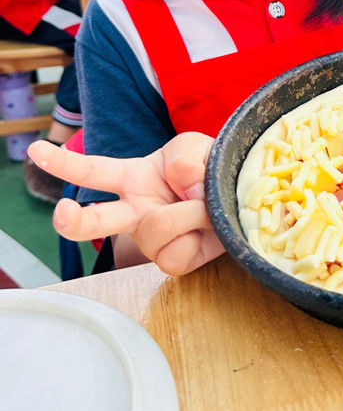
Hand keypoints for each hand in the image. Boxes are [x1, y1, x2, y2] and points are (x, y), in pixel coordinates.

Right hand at [26, 133, 223, 275]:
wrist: (239, 198)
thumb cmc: (209, 170)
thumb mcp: (199, 148)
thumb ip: (185, 159)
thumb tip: (179, 189)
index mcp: (133, 179)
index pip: (93, 172)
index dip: (64, 163)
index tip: (35, 151)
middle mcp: (135, 211)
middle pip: (97, 220)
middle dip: (77, 219)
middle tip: (63, 215)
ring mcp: (151, 240)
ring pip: (155, 228)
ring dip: (191, 210)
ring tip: (206, 204)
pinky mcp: (172, 262)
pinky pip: (178, 252)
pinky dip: (201, 234)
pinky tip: (207, 229)